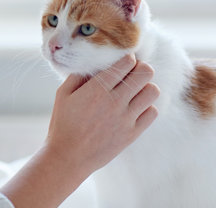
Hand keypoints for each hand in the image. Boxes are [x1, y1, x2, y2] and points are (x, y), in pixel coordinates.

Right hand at [46, 54, 159, 176]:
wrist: (69, 157)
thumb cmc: (63, 124)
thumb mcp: (62, 94)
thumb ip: (77, 75)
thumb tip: (92, 63)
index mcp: (97, 89)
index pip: (126, 62)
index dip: (127, 58)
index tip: (122, 62)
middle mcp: (115, 101)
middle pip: (145, 72)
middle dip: (140, 68)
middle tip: (132, 74)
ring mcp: (126, 118)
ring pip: (152, 91)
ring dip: (145, 87)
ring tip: (134, 92)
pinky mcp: (132, 133)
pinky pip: (152, 112)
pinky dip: (146, 107)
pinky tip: (134, 108)